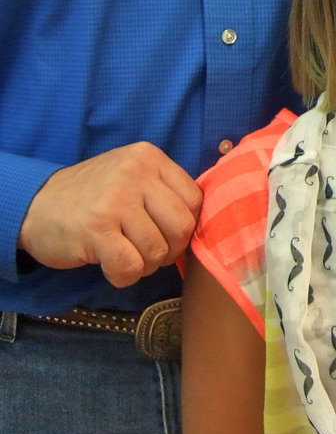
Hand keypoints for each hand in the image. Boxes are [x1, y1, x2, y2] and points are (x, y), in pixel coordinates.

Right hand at [18, 143, 202, 287]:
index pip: (194, 199)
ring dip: (145, 265)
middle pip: (182, 226)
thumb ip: (163, 190)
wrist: (36, 205)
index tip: (166, 234)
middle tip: (148, 252)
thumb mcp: (131, 175)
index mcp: (149, 157)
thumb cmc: (92, 196)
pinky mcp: (96, 230)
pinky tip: (111, 267)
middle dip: (171, 250)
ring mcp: (116, 200)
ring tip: (126, 256)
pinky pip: (131, 266)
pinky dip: (125, 276)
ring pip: (158, 250)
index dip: (186, 226)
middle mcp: (135, 173)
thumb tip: (201, 223)